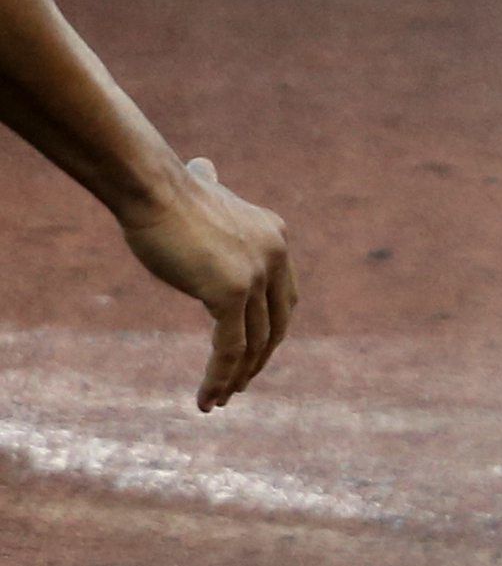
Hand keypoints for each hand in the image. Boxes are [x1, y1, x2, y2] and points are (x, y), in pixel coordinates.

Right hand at [116, 157, 295, 410]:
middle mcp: (275, 256)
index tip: (254, 355)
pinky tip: (208, 398)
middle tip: (241, 385)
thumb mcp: (202, 189)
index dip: (271, 331)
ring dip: (239, 377)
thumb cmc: (166, 191)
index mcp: (275, 238)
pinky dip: (221, 377)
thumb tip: (205, 166)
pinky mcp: (231, 292)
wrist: (152, 187)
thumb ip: (211, 185)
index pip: (284, 299)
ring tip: (220, 400)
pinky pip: (231, 348)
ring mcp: (256, 275)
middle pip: (276, 324)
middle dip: (260, 359)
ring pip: (255, 343)